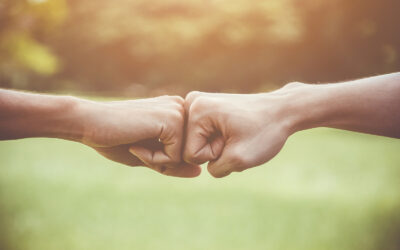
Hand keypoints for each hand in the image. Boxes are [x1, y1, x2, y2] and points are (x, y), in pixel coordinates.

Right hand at [78, 96, 200, 177]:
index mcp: (176, 111)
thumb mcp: (149, 156)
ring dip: (158, 160)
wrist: (90, 123)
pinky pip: (176, 157)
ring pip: (185, 157)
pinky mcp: (172, 120)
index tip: (140, 145)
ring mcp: (178, 112)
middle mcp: (181, 107)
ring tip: (136, 145)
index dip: (163, 159)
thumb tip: (199, 172)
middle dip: (163, 160)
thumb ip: (173, 164)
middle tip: (137, 146)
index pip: (186, 150)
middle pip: (188, 154)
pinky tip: (135, 145)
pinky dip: (154, 159)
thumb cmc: (115, 138)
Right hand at [184, 89, 295, 177]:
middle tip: (236, 137)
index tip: (234, 139)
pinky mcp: (204, 108)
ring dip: (218, 147)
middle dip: (215, 151)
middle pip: (191, 148)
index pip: (191, 155)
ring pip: (198, 144)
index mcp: (196, 109)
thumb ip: (214, 169)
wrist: (283, 111)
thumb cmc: (265, 132)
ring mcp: (197, 104)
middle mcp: (191, 102)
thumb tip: (203, 164)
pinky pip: (203, 137)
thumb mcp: (239, 160)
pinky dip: (219, 140)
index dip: (215, 155)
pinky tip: (234, 131)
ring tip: (236, 134)